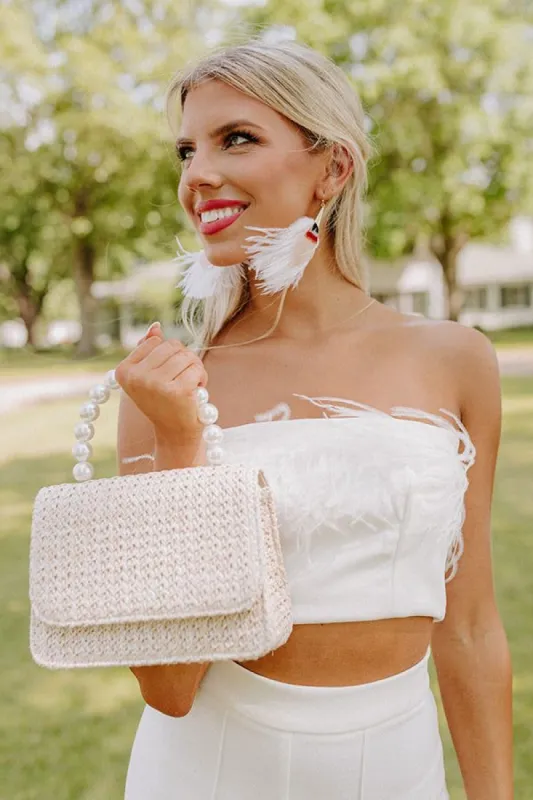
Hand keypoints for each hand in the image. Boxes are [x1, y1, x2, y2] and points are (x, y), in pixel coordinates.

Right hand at [115, 322, 207, 451]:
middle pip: (172, 345)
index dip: (168, 354)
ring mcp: (155, 384)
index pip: (155, 341)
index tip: (166, 374)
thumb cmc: (163, 401)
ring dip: (194, 368)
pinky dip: (201, 378)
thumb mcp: (149, 375)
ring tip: (189, 385)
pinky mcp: (177, 391)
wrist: (174, 433)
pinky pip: (197, 368)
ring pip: (186, 355)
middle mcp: (136, 377)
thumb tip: (155, 326)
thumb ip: (148, 349)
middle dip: (183, 359)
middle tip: (182, 379)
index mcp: (124, 371)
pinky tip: (195, 392)